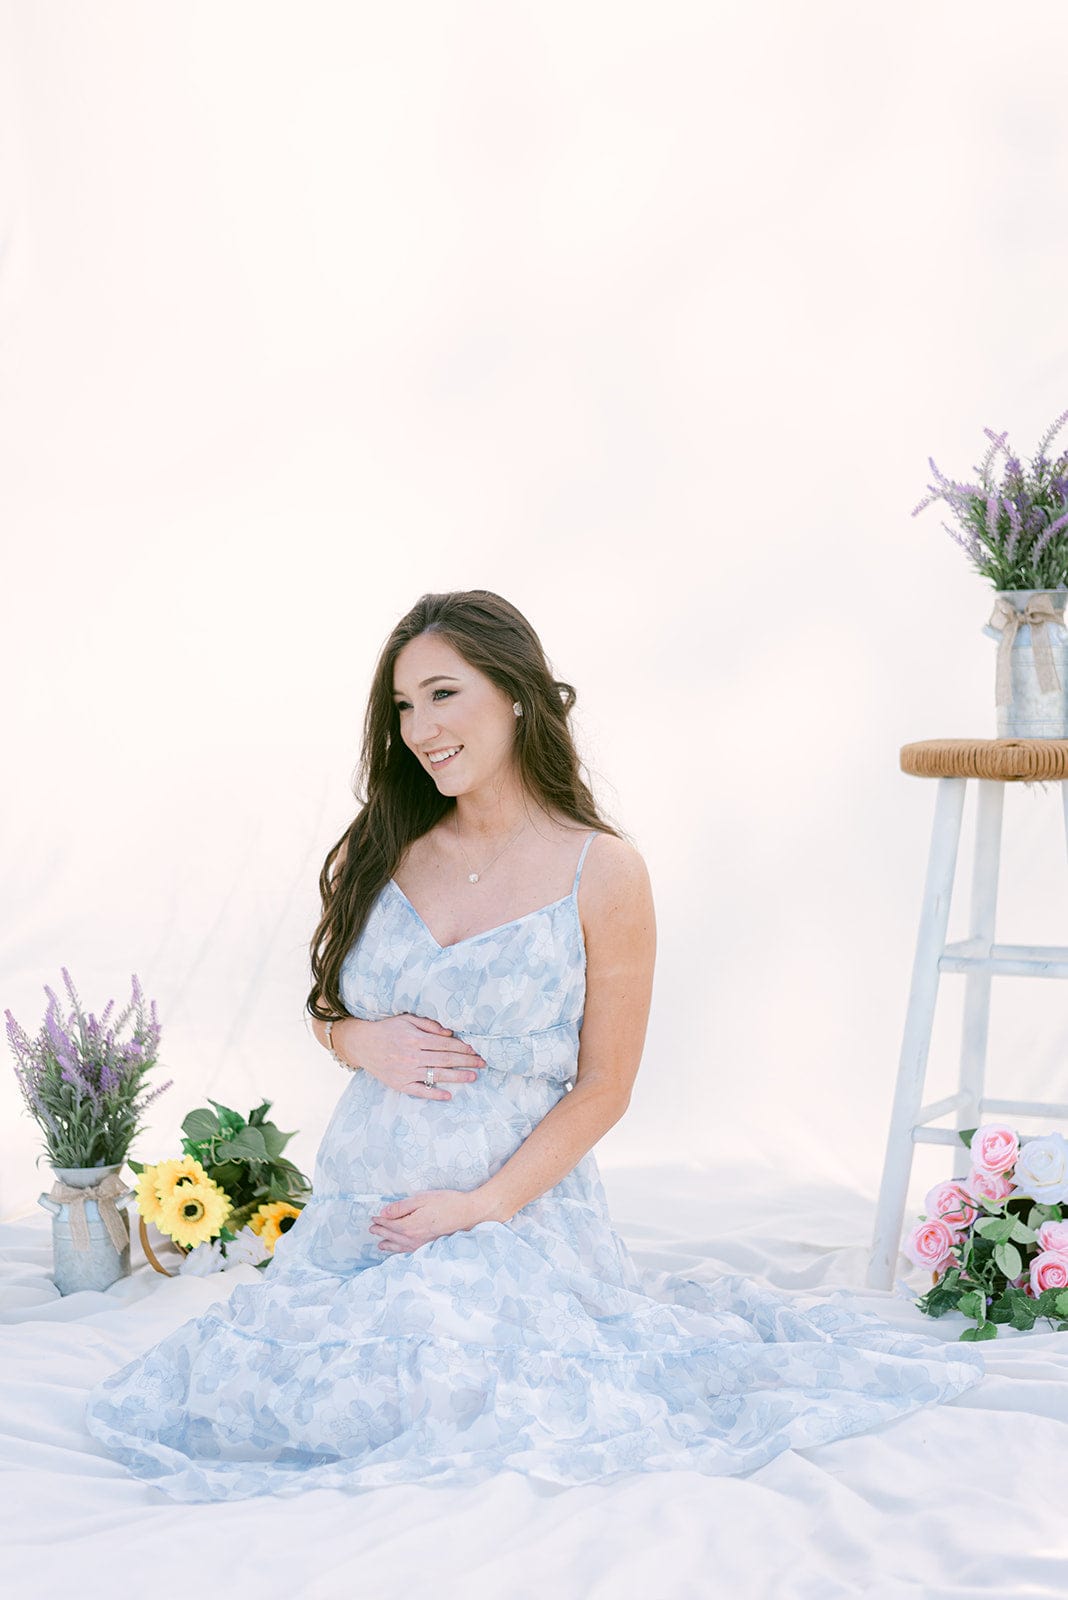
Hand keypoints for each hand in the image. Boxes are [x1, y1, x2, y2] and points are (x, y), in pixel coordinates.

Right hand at [335, 1013, 485, 1098]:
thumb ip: (428, 1025)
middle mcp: (412, 1056)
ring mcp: (406, 1072)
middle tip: (482, 1063)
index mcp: (415, 1039)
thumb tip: (450, 1032)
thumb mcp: (407, 1019)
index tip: (476, 1050)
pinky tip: (448, 1096)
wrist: (362, 1044)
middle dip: (466, 1061)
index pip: (445, 1044)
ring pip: (436, 1075)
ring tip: (473, 1077)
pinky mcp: (400, 1084)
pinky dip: (434, 1094)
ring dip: (457, 1077)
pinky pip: (420, 1091)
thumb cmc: (388, 1029)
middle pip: (445, 1060)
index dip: (462, 1047)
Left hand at [369, 1188, 484, 1251]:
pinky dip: (400, 1252)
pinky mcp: (429, 1245)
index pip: (390, 1223)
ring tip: (380, 1244)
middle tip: (372, 1229)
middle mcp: (414, 1238)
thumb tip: (384, 1213)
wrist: (467, 1213)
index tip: (373, 1217)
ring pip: (400, 1246)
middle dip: (381, 1231)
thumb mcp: (422, 1199)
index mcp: (410, 1226)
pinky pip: (410, 1251)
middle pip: (393, 1235)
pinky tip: (400, 1251)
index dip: (380, 1220)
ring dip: (388, 1244)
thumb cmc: (446, 1202)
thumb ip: (402, 1207)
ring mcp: (422, 1244)